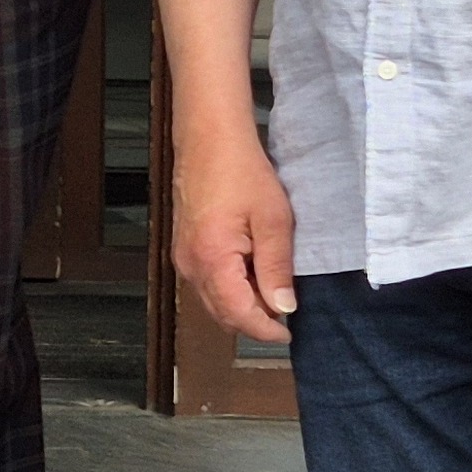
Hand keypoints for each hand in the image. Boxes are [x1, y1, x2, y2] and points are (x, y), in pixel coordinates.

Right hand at [172, 126, 297, 344]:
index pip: (238, 315)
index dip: (265, 330)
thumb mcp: (273, 220)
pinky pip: (207, 283)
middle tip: (285, 312)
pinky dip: (230, 289)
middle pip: (222, 314)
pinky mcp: (184, 247)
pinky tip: (251, 272)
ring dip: (242, 306)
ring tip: (272, 290)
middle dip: (254, 321)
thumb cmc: (242, 171)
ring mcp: (183, 257)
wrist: (209, 137)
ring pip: (213, 301)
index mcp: (212, 260)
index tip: (288, 333)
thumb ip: (277, 268)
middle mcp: (191, 265)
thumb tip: (282, 307)